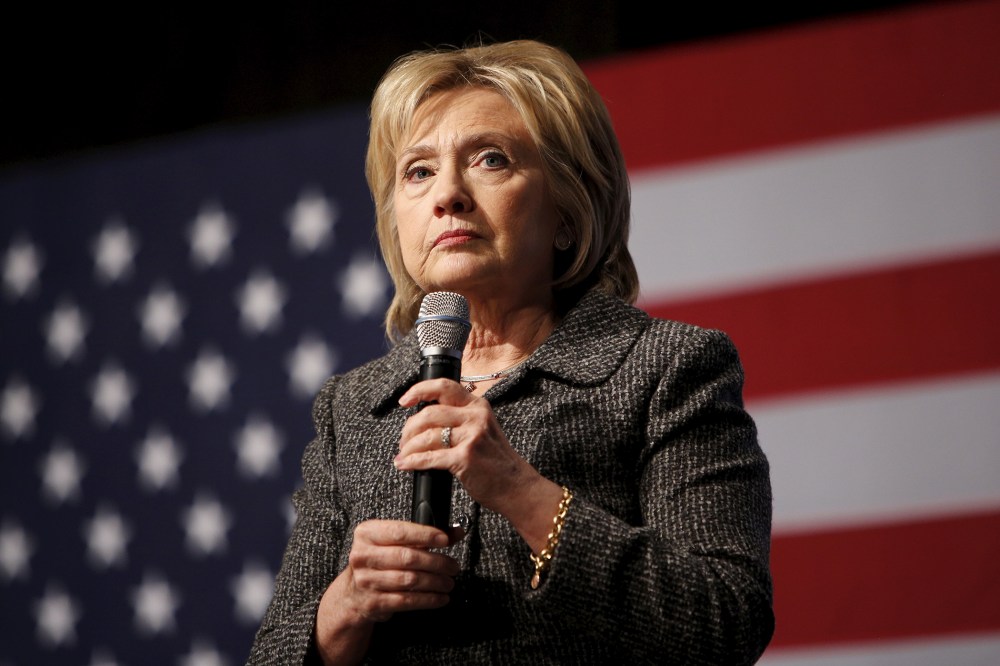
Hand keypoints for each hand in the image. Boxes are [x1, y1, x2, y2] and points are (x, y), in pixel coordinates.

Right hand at [314, 519, 461, 663]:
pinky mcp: (374, 602)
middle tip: (452, 566)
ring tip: (448, 582)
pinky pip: (407, 600)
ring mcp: (366, 581)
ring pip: (409, 580)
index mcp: (367, 534)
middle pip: (407, 558)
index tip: (445, 539)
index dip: (425, 535)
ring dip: (435, 582)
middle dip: (436, 562)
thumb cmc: (379, 560)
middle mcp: (363, 556)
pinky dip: (428, 600)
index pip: (400, 532)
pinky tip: (440, 597)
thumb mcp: (394, 541)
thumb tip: (457, 532)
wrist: (354, 592)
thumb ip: (424, 535)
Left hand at [396, 377, 539, 513]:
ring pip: (426, 436)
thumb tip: (422, 420)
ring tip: (403, 456)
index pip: (444, 387)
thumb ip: (459, 419)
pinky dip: (413, 462)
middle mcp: (476, 416)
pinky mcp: (466, 457)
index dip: (419, 390)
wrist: (516, 487)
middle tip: (403, 442)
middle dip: (409, 429)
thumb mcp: (483, 429)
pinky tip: (405, 465)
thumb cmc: (495, 461)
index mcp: (477, 406)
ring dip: (408, 448)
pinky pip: (430, 457)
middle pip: (429, 413)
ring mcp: (472, 436)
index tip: (404, 401)